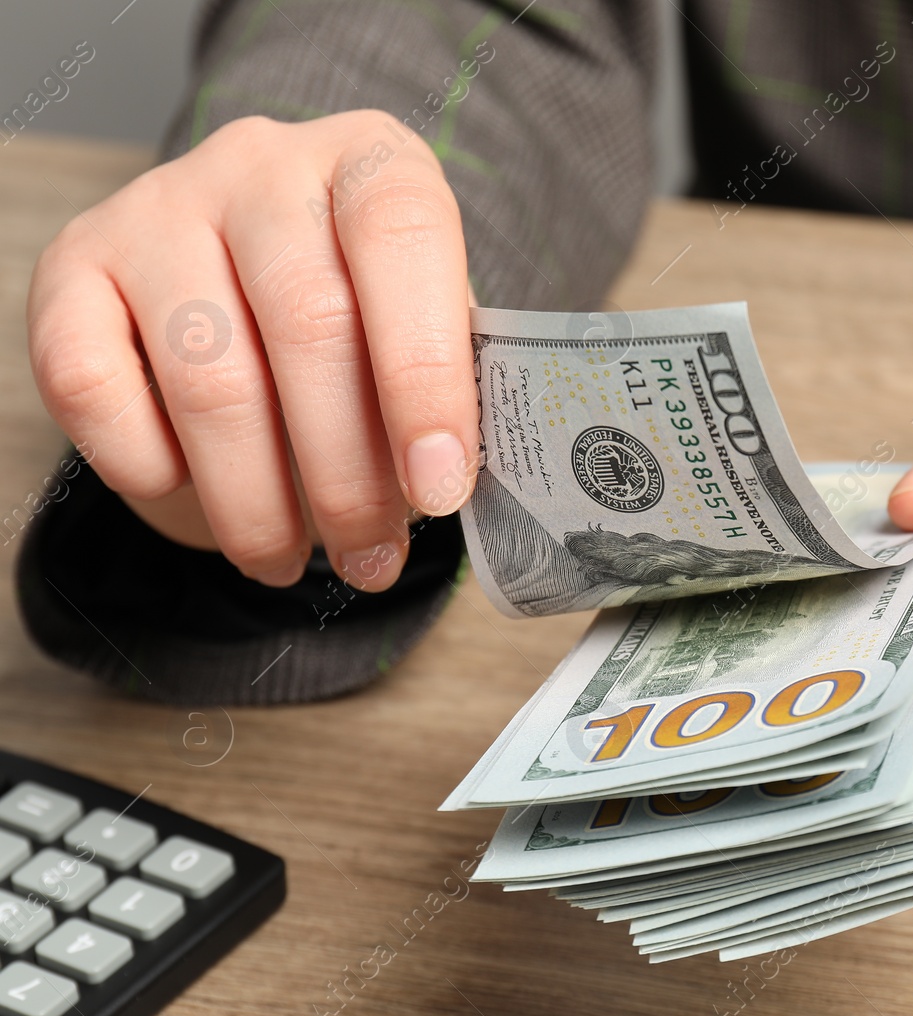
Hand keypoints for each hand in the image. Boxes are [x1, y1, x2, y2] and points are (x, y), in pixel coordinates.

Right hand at [27, 110, 478, 592]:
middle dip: (347, 473)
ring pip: (210, 375)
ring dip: (255, 499)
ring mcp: (158, 207)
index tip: (439, 488)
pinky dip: (148, 465)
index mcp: (371, 162)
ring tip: (291, 561)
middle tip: (370, 558)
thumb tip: (443, 488)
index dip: (426, 374)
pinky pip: (91, 384)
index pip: (403, 238)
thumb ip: (447, 389)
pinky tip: (193, 500)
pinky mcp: (71, 266)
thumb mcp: (429, 333)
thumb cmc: (363, 319)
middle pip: (309, 321)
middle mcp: (262, 163)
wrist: (248, 282)